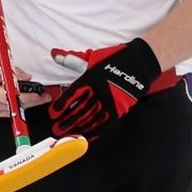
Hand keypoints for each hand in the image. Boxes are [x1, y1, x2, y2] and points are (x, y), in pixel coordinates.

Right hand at [0, 50, 45, 125]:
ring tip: (39, 96)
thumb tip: (28, 78)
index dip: (26, 97)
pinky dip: (18, 104)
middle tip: (45, 96)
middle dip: (32, 101)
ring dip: (27, 103)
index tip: (38, 95)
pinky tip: (26, 98)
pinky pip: (10, 111)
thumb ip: (13, 72)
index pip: (11, 98)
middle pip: (15, 107)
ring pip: (15, 110)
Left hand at [46, 40, 160, 138]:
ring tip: (67, 136)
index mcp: (90, 79)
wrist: (139, 64)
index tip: (53, 114)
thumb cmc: (114, 60)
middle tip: (56, 130)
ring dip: (77, 129)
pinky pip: (104, 124)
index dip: (61, 106)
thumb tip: (54, 54)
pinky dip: (94, 131)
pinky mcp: (118, 110)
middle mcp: (98, 92)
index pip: (71, 95)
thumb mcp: (92, 57)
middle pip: (79, 111)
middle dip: (66, 122)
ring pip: (90, 120)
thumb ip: (71, 59)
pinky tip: (85, 136)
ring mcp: (109, 103)